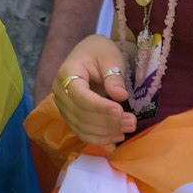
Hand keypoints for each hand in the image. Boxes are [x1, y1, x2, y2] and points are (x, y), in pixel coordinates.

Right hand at [55, 35, 136, 149]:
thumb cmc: (100, 52)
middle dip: (107, 122)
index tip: (120, 111)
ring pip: (81, 127)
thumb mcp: (110, 57)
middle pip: (80, 114)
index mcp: (67, 73)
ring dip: (105, 133)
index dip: (99, 106)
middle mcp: (60, 92)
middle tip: (132, 122)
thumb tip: (120, 96)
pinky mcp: (70, 116)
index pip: (80, 96)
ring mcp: (63, 106)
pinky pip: (82, 132)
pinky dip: (98, 139)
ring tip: (128, 129)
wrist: (90, 53)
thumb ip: (114, 75)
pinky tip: (115, 140)